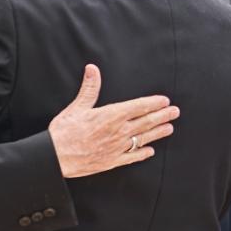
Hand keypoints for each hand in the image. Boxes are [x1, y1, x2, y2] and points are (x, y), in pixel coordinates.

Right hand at [48, 65, 177, 177]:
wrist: (56, 157)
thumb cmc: (64, 132)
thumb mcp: (76, 107)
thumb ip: (89, 89)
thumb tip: (92, 70)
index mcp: (110, 116)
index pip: (138, 107)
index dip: (153, 103)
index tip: (164, 101)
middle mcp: (118, 132)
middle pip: (145, 122)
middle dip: (162, 116)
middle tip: (175, 112)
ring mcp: (117, 148)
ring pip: (143, 139)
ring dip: (157, 133)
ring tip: (169, 128)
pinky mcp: (112, 161)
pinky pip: (132, 157)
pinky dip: (142, 153)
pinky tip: (150, 151)